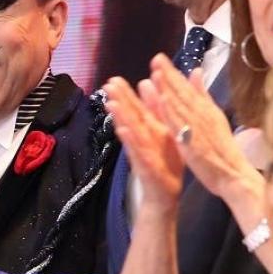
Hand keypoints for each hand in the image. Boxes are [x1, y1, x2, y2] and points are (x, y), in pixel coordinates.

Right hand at [105, 66, 182, 210]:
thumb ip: (157, 111)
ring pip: (131, 133)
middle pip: (130, 118)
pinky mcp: (146, 167)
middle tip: (107, 85)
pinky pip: (138, 153)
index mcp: (150, 131)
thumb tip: (148, 86)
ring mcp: (142, 153)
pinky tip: (123, 131)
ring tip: (111, 104)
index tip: (114, 79)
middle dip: (120, 101)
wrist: (165, 195)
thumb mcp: (164, 135)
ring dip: (121, 119)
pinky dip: (131, 142)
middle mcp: (143, 140)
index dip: (126, 94)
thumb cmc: (164, 164)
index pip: (136, 109)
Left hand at [148, 58, 261, 201]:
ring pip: (181, 106)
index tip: (159, 58)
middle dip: (169, 74)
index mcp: (207, 111)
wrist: (235, 175)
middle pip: (184, 93)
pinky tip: (162, 101)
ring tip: (155, 73)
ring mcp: (199, 129)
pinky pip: (181, 125)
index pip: (188, 89)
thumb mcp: (214, 118)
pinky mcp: (195, 143)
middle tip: (155, 58)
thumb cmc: (222, 150)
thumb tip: (196, 72)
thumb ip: (203, 96)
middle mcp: (203, 116)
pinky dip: (172, 112)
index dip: (173, 73)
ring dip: (168, 89)